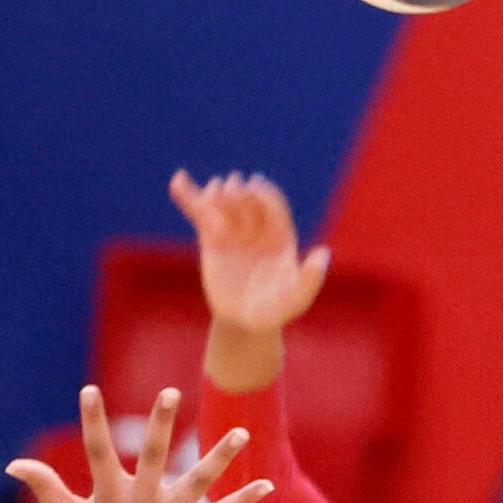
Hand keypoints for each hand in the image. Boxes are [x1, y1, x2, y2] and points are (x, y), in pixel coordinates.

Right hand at [7, 386, 272, 502]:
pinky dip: (245, 501)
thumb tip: (14, 464)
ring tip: (242, 433)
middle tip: (170, 391)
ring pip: (199, 481)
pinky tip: (268, 484)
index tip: (89, 390)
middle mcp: (142, 502)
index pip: (97, 450)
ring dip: (221, 457)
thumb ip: (44, 486)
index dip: (92, 420)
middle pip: (154, 456)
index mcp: (109, 496)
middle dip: (161, 423)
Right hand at [170, 170, 331, 336]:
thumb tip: (323, 252)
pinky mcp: (210, 237)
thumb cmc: (276, 310)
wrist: (245, 321)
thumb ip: (310, 278)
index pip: (273, 206)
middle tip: (232, 192)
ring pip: (224, 202)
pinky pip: (200, 213)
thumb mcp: (296, 298)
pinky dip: (189, 197)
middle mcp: (257, 227)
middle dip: (240, 192)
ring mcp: (233, 230)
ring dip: (217, 193)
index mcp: (280, 234)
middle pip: (247, 199)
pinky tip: (179, 181)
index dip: (264, 194)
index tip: (254, 187)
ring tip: (213, 195)